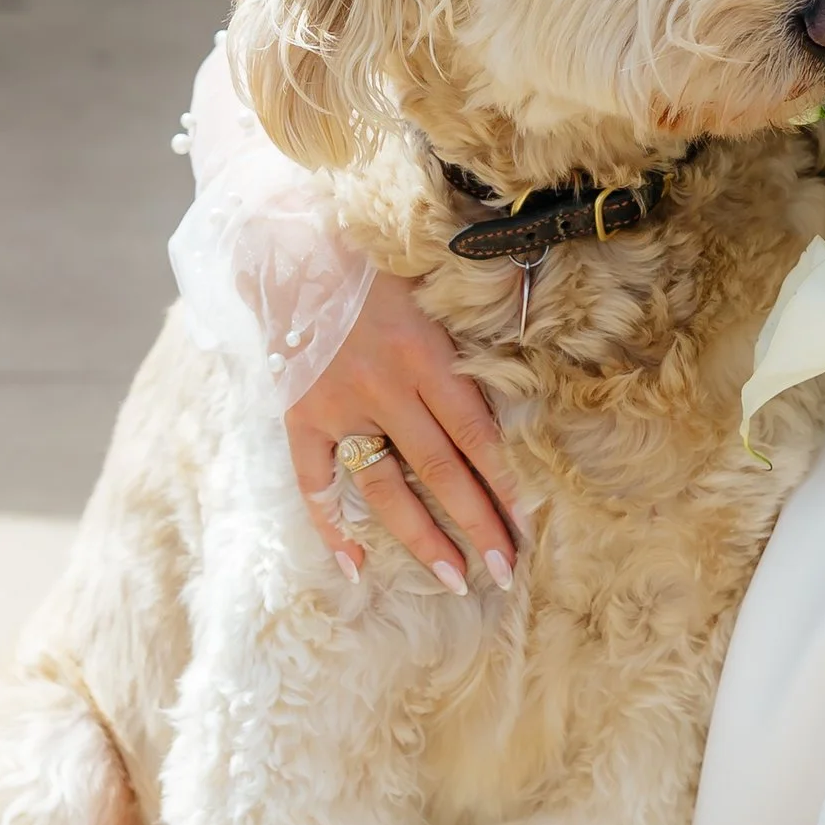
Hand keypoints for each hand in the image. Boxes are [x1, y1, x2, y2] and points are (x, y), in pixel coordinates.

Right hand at [286, 272, 519, 590]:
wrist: (290, 244)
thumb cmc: (378, 264)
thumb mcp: (436, 287)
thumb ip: (473, 332)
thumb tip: (533, 365)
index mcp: (425, 353)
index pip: (476, 432)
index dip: (505, 480)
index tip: (530, 523)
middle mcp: (384, 385)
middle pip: (440, 469)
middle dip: (477, 522)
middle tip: (506, 570)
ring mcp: (338, 406)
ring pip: (385, 488)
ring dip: (421, 537)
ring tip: (454, 579)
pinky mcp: (299, 416)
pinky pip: (314, 482)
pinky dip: (331, 526)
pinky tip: (356, 566)